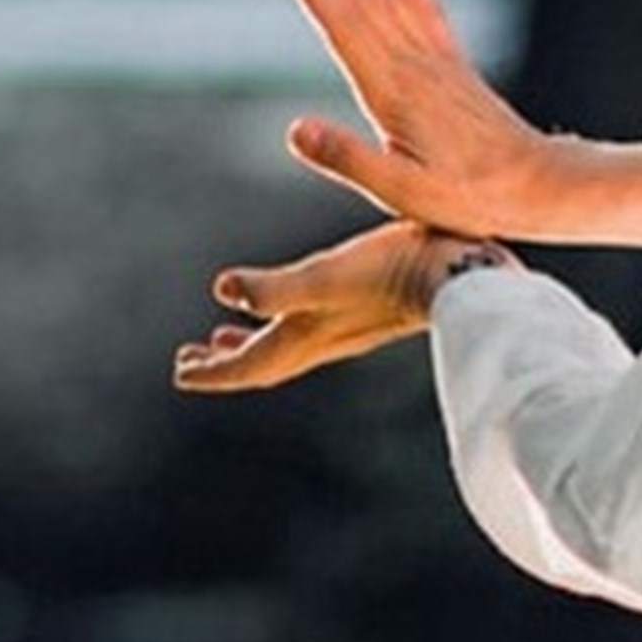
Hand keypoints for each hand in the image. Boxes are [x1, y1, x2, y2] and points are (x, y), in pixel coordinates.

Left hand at [174, 221, 514, 394]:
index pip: (250, 366)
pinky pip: (309, 329)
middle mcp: (324, 340)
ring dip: (252, 346)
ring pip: (285, 347)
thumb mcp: (328, 275)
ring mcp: (346, 328)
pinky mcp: (366, 311)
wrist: (461, 274)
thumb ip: (275, 288)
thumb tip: (223, 291)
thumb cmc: (396, 270)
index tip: (181, 372)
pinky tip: (291, 308)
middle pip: (263, 362)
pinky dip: (283, 326)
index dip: (214, 372)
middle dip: (225, 363)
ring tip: (224, 339)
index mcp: (308, 336)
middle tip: (190, 360)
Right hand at [271, 0, 556, 240]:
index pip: (343, 28)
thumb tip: (295, 130)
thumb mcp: (400, 191)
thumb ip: (347, 159)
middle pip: (359, 3)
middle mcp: (414, 67)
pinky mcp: (455, 67)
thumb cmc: (470, 197)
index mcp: (393, 94)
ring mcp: (437, 63)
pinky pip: (427, 8)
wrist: (539, 186)